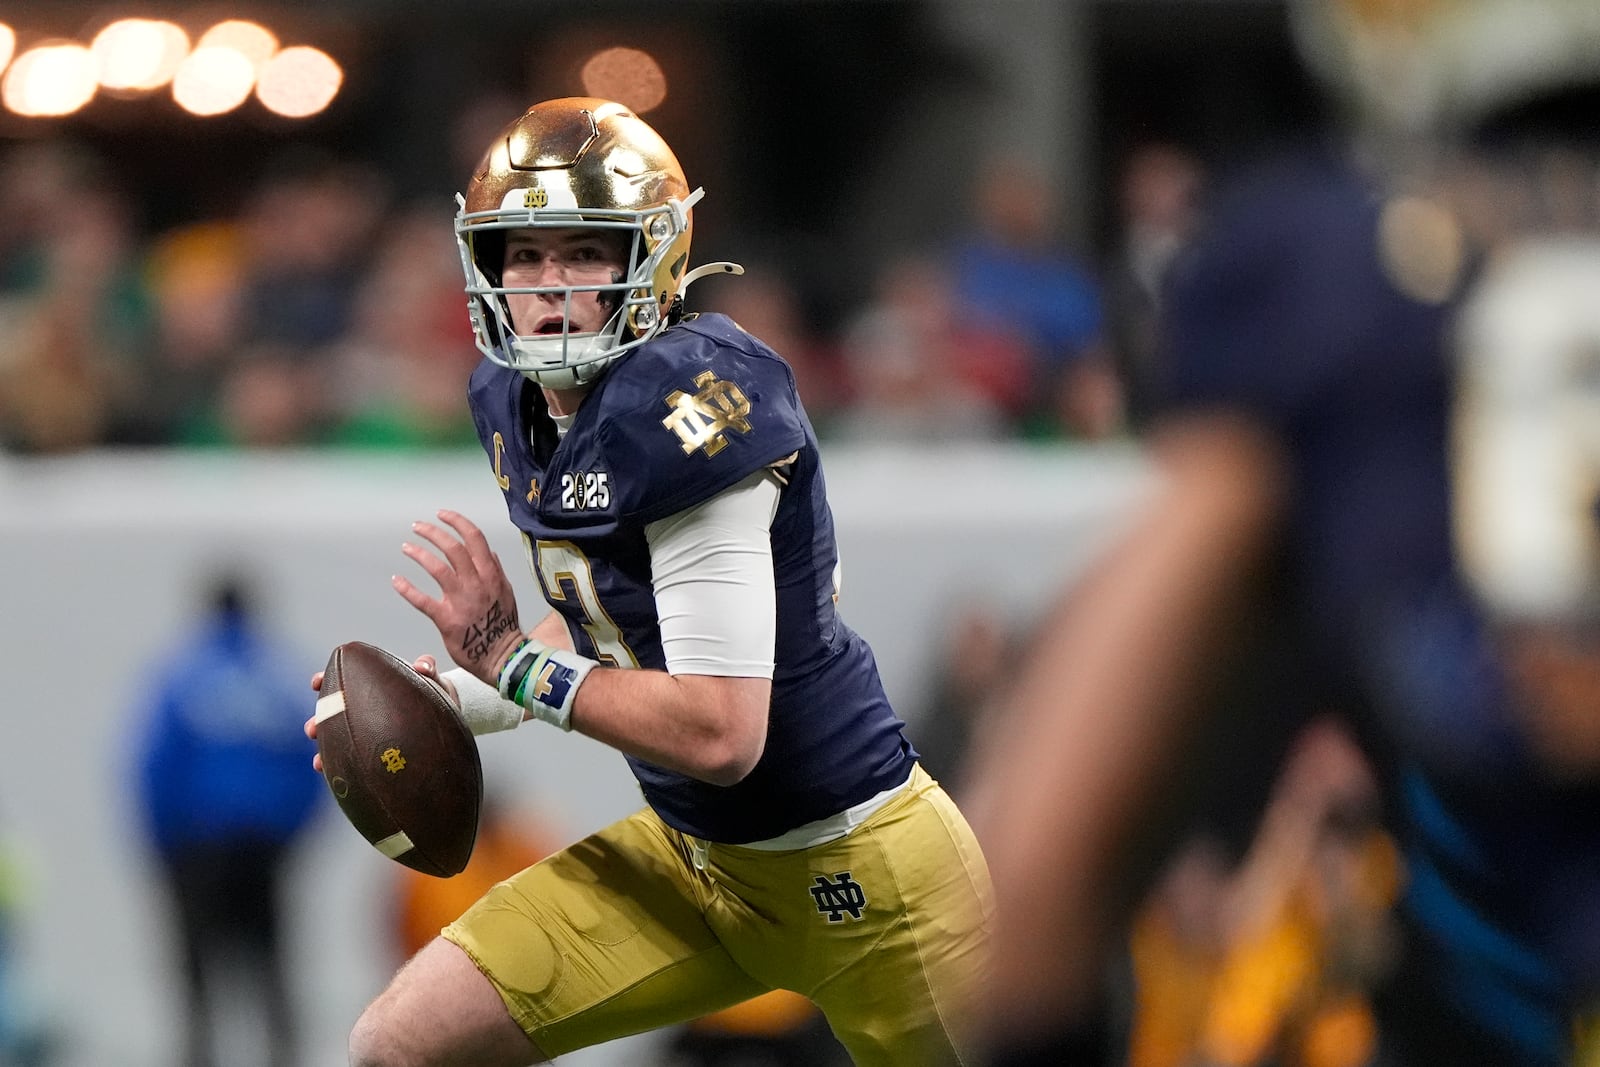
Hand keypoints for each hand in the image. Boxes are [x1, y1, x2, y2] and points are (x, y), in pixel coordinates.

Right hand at [303, 655, 460, 774]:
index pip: (342, 680)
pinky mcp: (374, 753)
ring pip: (336, 740)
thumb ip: (427, 668)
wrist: (448, 719)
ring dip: (324, 751)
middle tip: (311, 730)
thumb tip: (421, 666)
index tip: (316, 682)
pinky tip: (333, 777)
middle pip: (332, 713)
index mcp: (371, 686)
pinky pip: (353, 761)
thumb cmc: (434, 694)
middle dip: (318, 721)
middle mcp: (363, 709)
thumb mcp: (431, 680)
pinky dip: (340, 768)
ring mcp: (367, 732)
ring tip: (318, 762)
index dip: (325, 680)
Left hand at [394, 509, 525, 685]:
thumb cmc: (503, 625)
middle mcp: (477, 584)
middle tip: (418, 527)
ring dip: (419, 553)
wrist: (502, 656)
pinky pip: (423, 601)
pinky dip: (407, 588)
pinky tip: (396, 581)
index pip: (474, 538)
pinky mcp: (447, 620)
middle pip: (453, 548)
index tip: (442, 514)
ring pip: (437, 568)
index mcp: (491, 575)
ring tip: (406, 546)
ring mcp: (461, 601)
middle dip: (433, 532)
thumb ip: (496, 570)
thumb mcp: (506, 592)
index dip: (457, 521)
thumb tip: (488, 552)